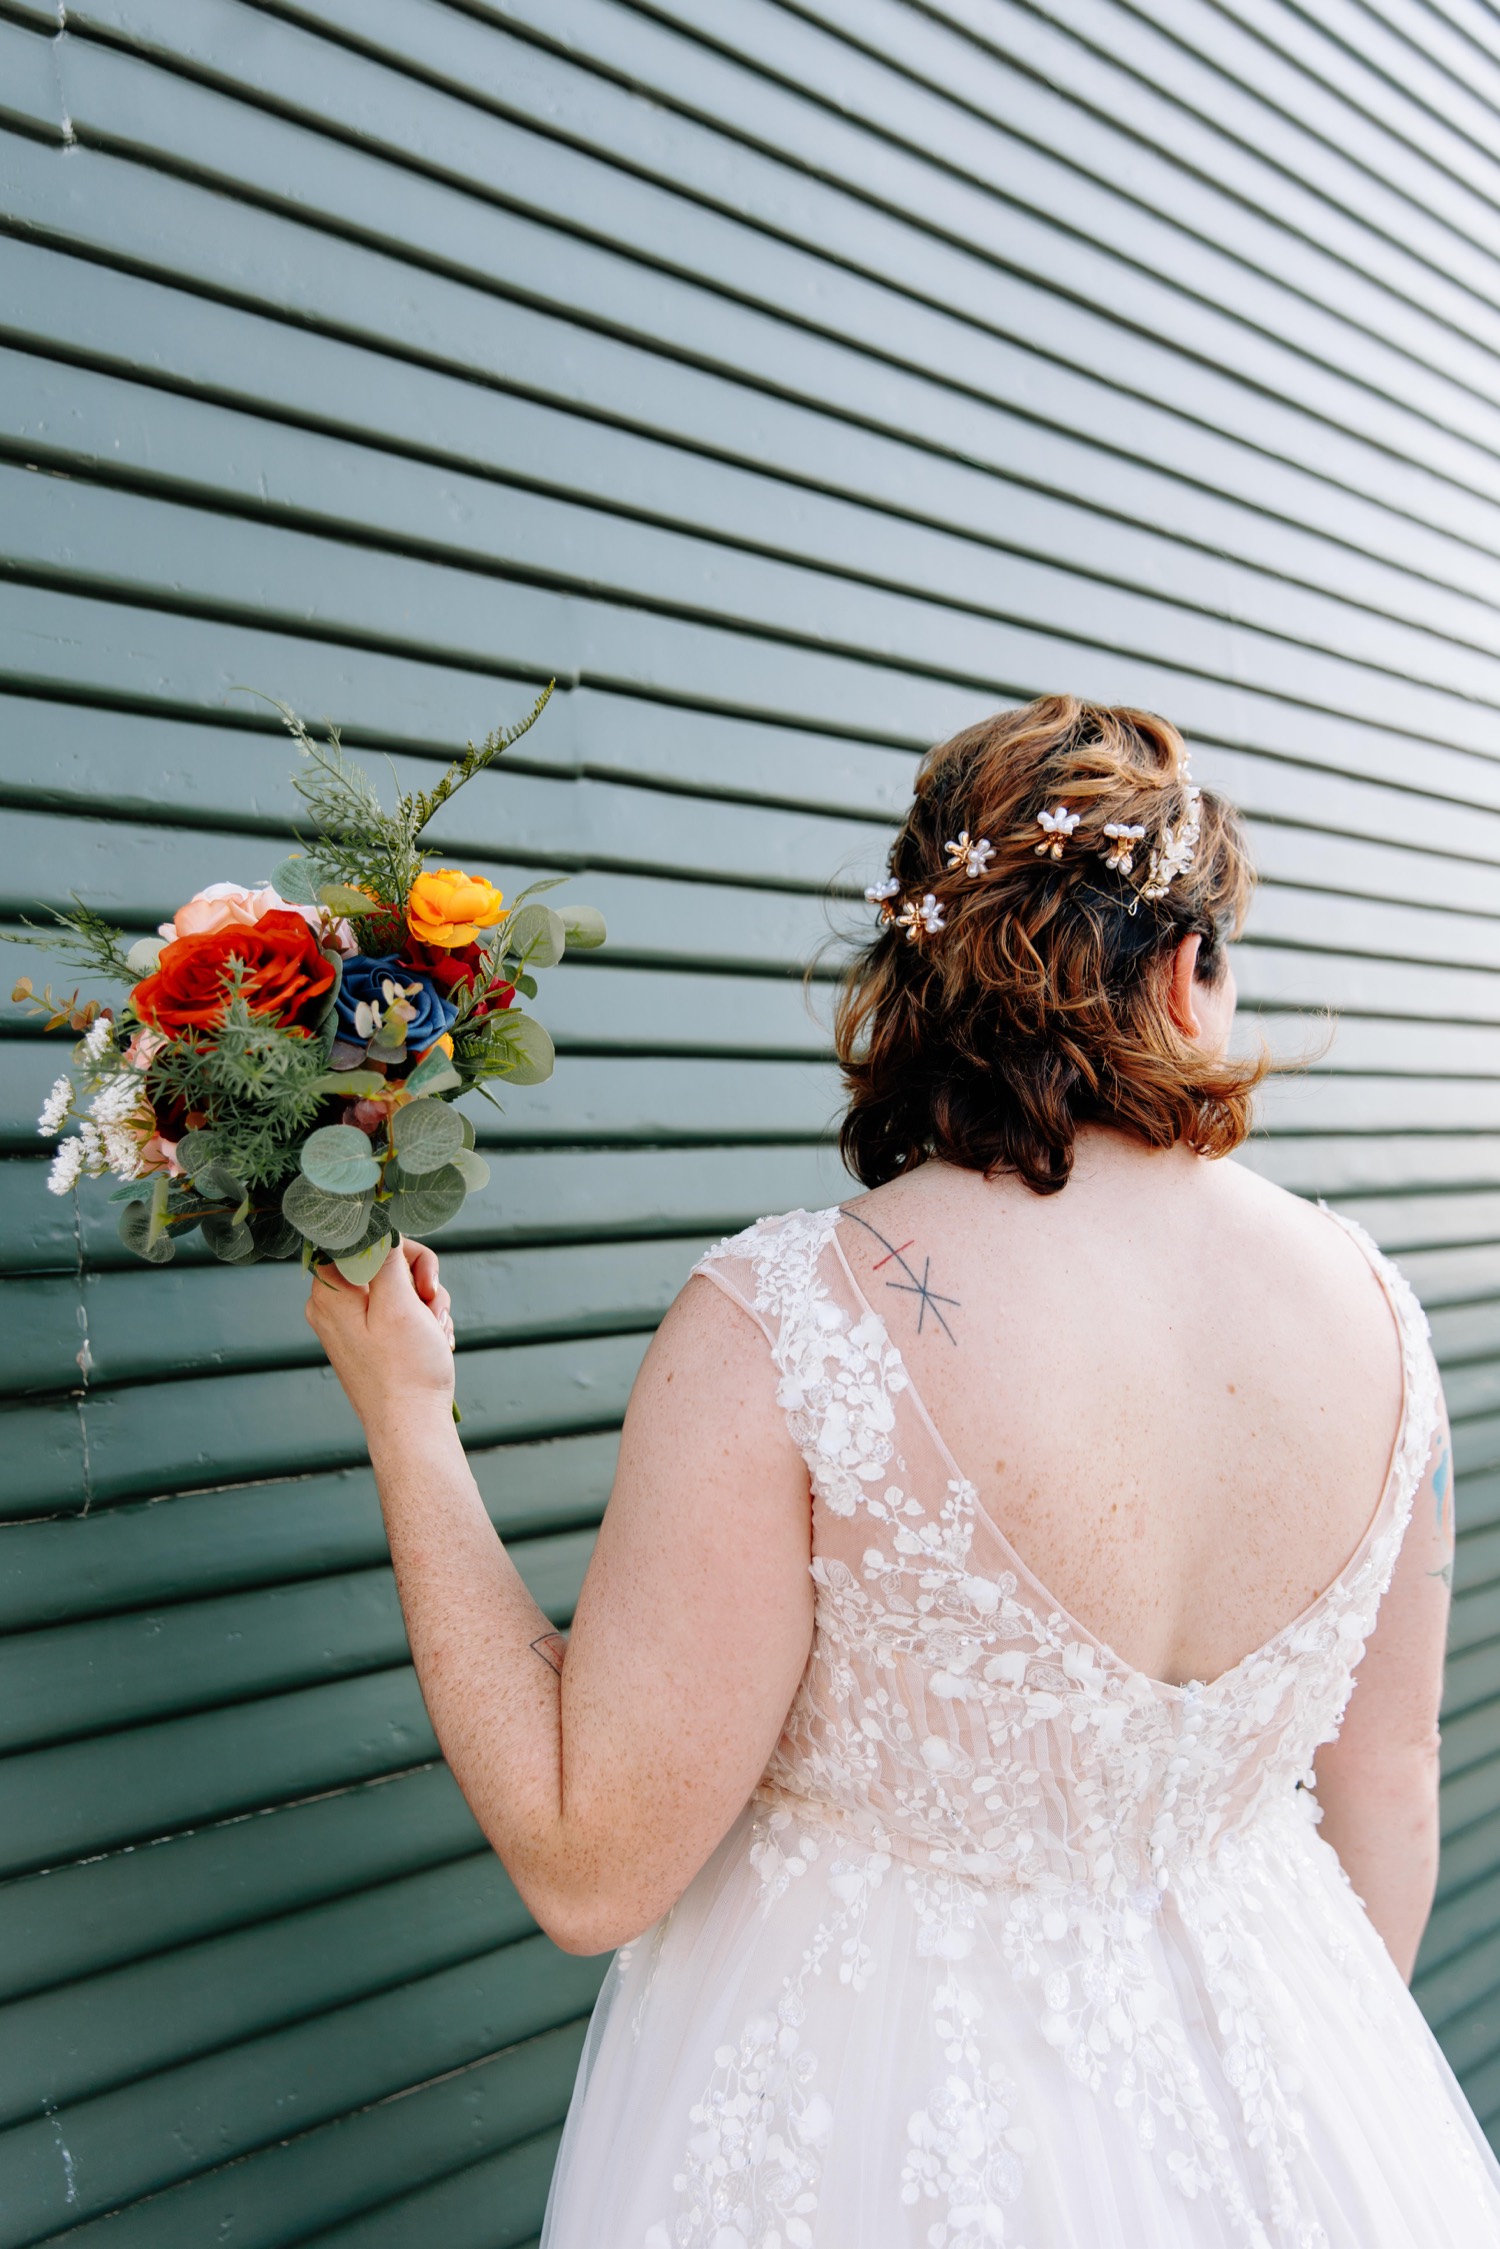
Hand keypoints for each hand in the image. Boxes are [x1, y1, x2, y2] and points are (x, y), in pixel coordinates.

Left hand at [306, 1237, 455, 1431]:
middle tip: (432, 1306)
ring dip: (426, 1304)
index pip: (363, 1239)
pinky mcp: (368, 1339)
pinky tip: (432, 1342)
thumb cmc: (405, 1370)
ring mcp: (350, 1324)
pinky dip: (421, 1322)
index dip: (400, 1250)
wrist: (412, 1427)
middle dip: (420, 1280)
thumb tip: (378, 1224)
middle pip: (384, 1261)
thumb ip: (388, 1257)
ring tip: (434, 1332)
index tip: (421, 1277)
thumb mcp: (400, 1303)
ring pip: (398, 1286)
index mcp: (330, 1293)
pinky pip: (399, 1311)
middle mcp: (333, 1305)